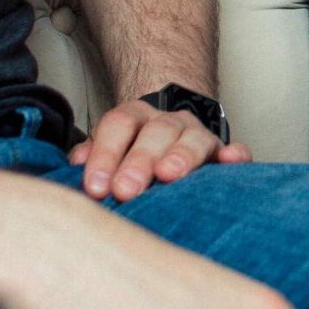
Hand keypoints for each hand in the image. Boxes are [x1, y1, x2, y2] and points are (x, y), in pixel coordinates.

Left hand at [69, 97, 252, 200]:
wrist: (168, 134)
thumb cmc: (131, 154)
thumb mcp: (108, 150)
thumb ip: (92, 156)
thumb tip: (74, 165)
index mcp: (134, 118)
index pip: (118, 126)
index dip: (105, 155)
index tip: (95, 188)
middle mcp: (166, 122)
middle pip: (154, 133)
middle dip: (140, 161)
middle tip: (126, 190)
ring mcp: (196, 135)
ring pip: (191, 139)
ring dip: (181, 156)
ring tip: (169, 174)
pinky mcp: (222, 152)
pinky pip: (234, 150)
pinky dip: (234, 155)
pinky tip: (231, 161)